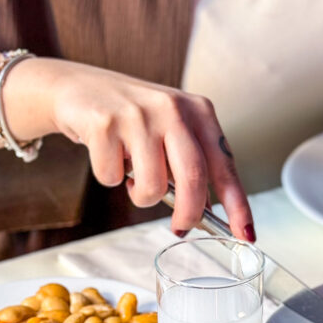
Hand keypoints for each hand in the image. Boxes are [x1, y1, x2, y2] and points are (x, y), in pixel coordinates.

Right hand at [10, 58, 254, 239]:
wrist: (77, 88)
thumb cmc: (132, 119)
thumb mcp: (171, 131)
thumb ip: (191, 163)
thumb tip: (207, 211)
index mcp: (199, 111)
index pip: (225, 165)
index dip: (237, 205)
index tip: (245, 234)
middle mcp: (173, 108)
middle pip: (194, 178)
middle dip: (189, 214)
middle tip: (180, 228)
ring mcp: (138, 115)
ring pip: (152, 186)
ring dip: (140, 196)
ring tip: (132, 176)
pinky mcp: (104, 124)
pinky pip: (112, 178)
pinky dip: (109, 178)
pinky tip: (107, 154)